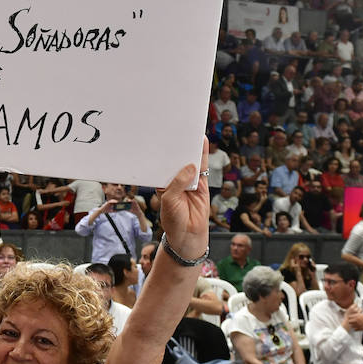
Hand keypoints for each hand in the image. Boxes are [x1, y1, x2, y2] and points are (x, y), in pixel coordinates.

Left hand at [157, 139, 210, 259]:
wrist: (188, 235)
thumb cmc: (173, 219)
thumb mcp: (169, 199)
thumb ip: (179, 183)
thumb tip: (190, 167)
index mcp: (162, 182)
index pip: (161, 163)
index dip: (160, 151)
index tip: (159, 136)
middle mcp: (174, 180)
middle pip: (176, 160)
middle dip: (175, 146)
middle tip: (175, 128)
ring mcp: (188, 181)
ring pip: (189, 161)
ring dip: (190, 148)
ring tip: (190, 131)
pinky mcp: (201, 184)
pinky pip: (202, 167)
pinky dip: (202, 155)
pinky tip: (202, 142)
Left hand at [344, 308, 362, 331]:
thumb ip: (358, 315)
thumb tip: (355, 314)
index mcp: (357, 316)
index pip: (349, 317)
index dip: (350, 318)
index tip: (351, 318)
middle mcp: (357, 320)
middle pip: (349, 321)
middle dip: (350, 322)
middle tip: (352, 322)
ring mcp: (358, 324)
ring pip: (351, 326)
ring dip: (353, 326)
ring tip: (355, 325)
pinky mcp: (360, 328)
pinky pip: (355, 329)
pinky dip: (355, 329)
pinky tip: (358, 328)